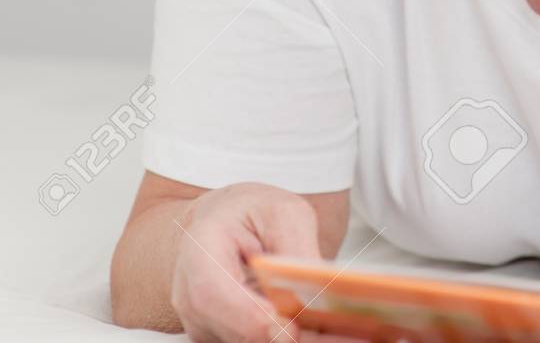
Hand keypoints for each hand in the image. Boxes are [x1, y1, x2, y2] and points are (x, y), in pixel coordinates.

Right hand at [171, 182, 350, 342]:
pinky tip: (327, 332)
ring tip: (346, 332)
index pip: (212, 295)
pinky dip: (293, 338)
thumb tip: (314, 296)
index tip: (292, 329)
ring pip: (248, 342)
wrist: (225, 223)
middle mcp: (190, 297)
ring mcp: (202, 324)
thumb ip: (296, 251)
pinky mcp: (222, 338)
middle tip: (343, 334)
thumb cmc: (252, 213)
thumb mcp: (284, 213)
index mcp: (199, 251)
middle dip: (288, 336)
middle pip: (234, 331)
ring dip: (297, 339)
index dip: (250, 317)